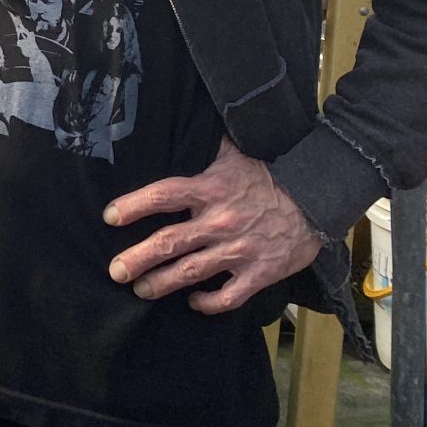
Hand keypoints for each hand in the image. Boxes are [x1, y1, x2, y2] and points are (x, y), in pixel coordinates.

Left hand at [104, 137, 321, 312]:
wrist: (316, 200)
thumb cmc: (269, 176)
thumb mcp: (234, 154)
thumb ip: (204, 146)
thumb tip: (180, 123)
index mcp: (209, 189)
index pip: (162, 195)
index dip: (133, 206)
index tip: (110, 216)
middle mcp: (218, 222)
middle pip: (168, 243)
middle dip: (137, 259)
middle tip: (115, 271)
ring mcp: (237, 250)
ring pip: (190, 273)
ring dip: (161, 284)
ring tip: (141, 290)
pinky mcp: (258, 273)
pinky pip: (228, 297)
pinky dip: (208, 304)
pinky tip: (193, 302)